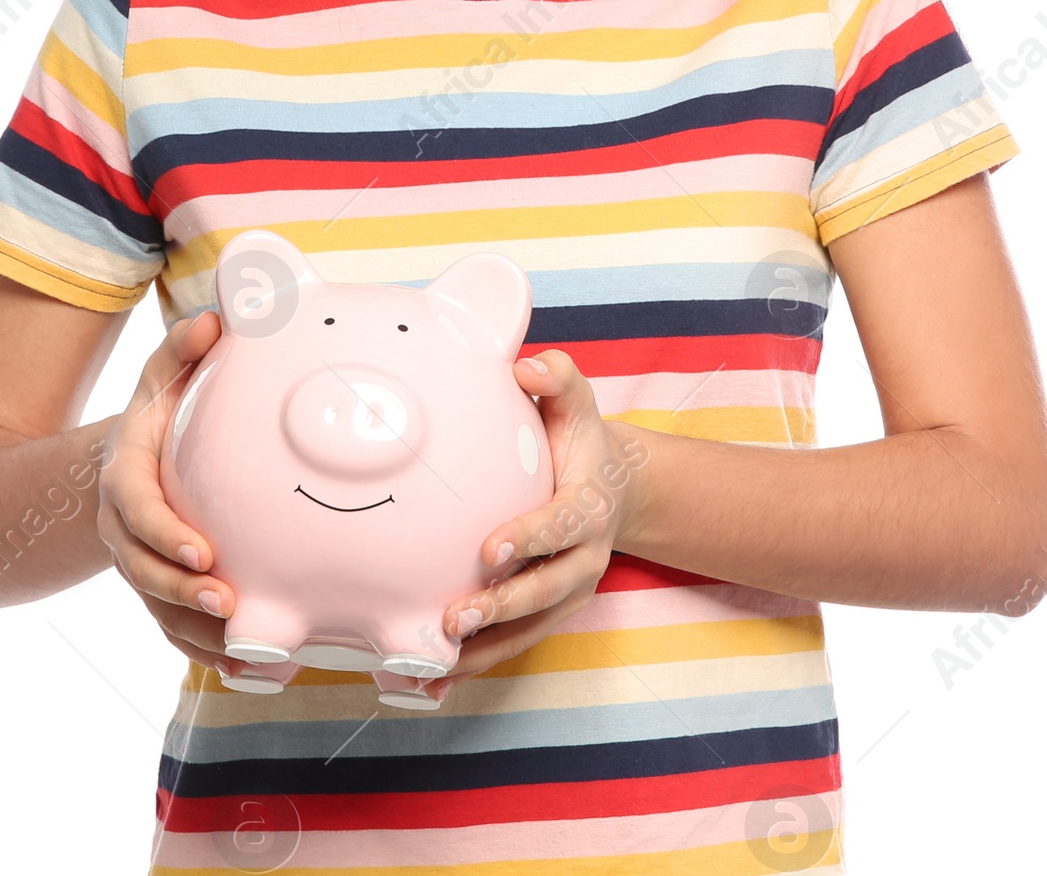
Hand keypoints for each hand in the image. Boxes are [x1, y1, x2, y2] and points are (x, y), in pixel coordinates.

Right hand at [96, 309, 248, 677]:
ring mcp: (139, 565)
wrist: (120, 461)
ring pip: (159, 612)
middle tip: (227, 603)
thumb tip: (213, 321)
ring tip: (246, 649)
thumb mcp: (159, 376)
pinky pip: (174, 631)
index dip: (165, 536)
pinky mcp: (158, 591)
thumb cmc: (155, 414)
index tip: (203, 551)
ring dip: (198, 635)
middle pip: (144, 573)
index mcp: (125, 478)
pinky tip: (250, 671)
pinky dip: (207, 655)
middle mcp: (125, 530)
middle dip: (182, 593)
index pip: (137, 512)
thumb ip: (181, 350)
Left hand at [435, 349, 651, 689]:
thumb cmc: (579, 438)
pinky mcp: (548, 613)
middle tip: (454, 617)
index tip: (489, 549)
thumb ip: (556, 377)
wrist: (614, 486)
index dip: (529, 539)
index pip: (560, 525)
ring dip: (484, 649)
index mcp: (588, 506)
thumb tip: (525, 365)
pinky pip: (514, 644)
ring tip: (435, 660)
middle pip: (546, 591)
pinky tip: (433, 681)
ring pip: (529, 629)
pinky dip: (476, 665)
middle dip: (502, 608)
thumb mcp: (575, 400)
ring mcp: (567, 591)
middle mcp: (585, 557)